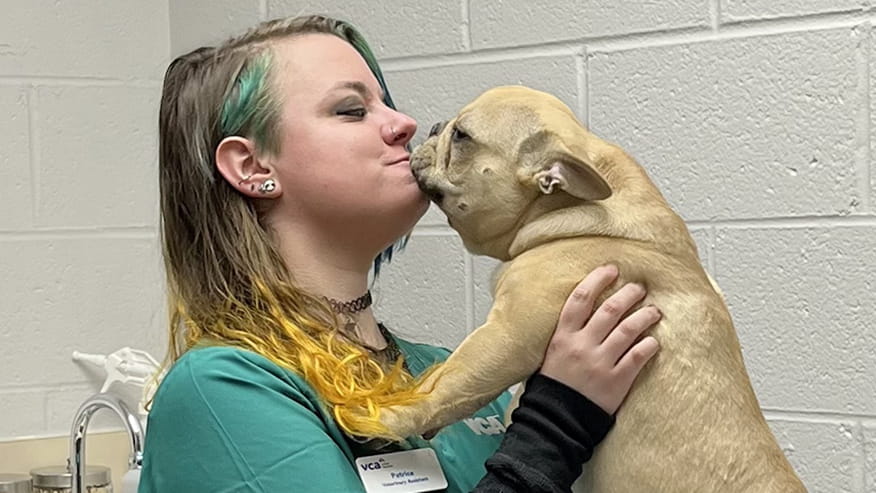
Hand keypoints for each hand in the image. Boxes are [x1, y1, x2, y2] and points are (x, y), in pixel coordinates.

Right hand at [539, 264, 659, 414]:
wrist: (556, 420)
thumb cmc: (554, 384)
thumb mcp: (551, 352)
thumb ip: (568, 332)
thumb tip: (586, 307)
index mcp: (563, 336)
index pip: (580, 298)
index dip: (597, 279)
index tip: (611, 269)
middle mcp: (582, 345)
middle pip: (609, 310)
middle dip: (628, 294)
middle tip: (639, 288)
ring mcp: (600, 363)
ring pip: (628, 330)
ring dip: (644, 316)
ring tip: (654, 310)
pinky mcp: (616, 382)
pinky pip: (638, 357)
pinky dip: (649, 345)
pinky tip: (655, 341)